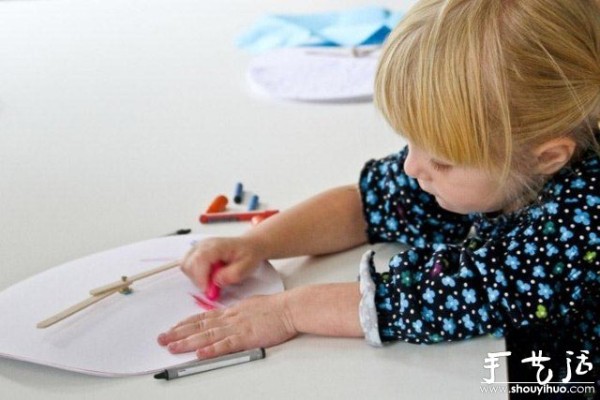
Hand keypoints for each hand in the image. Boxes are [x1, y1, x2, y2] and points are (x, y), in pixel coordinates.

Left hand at [157, 293, 296, 357]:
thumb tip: (228, 316)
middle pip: (199, 326)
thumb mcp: (250, 305)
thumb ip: (237, 312)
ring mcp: (237, 328)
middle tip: (162, 339)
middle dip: (178, 333)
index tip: (173, 327)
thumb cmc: (275, 308)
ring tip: (172, 347)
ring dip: (188, 342)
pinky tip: (200, 353)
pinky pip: (226, 345)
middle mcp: (230, 319)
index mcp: (231, 312)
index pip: (203, 317)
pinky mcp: (246, 338)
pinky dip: (212, 349)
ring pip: (207, 335)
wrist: (289, 308)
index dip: (186, 323)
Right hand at [181, 236, 263, 291]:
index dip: (201, 277)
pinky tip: (208, 276)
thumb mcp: (246, 267)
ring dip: (196, 278)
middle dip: (198, 280)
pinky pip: (188, 265)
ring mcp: (198, 247)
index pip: (200, 259)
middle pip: (189, 264)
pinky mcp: (196, 252)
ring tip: (212, 280)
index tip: (207, 290)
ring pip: (186, 265)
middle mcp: (204, 244)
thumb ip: (231, 275)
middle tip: (213, 288)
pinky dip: (195, 274)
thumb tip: (216, 281)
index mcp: (217, 246)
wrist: (249, 246)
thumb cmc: (248, 254)